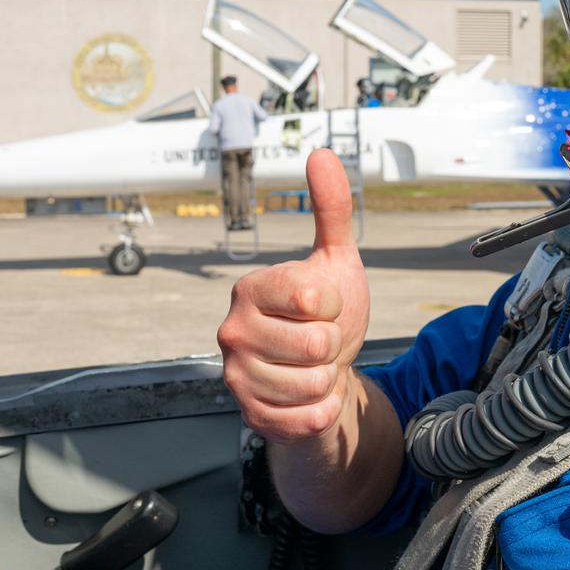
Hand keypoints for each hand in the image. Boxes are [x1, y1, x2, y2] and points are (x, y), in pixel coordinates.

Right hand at [218, 149, 369, 439]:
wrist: (320, 373)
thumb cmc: (325, 315)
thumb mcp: (335, 260)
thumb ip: (331, 209)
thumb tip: (321, 152)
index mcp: (251, 287)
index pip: (316, 298)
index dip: (336, 305)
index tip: (324, 306)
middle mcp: (233, 330)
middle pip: (317, 345)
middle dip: (333, 346)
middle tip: (319, 342)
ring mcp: (237, 375)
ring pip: (314, 383)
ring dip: (328, 379)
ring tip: (313, 368)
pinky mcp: (249, 414)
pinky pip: (308, 417)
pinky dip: (322, 410)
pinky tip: (309, 397)